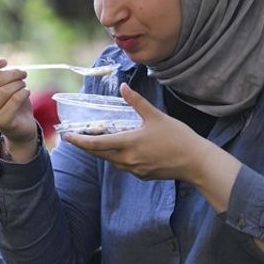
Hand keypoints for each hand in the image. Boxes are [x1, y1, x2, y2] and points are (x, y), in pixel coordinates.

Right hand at [0, 51, 37, 155]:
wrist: (20, 124)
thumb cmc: (8, 99)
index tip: (5, 62)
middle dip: (13, 73)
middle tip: (22, 73)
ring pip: (6, 90)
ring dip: (20, 84)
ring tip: (23, 85)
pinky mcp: (0, 122)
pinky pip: (15, 100)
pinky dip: (24, 93)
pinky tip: (26, 93)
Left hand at [62, 83, 207, 181]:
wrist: (196, 162)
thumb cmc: (178, 137)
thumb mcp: (156, 116)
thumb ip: (136, 102)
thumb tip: (123, 87)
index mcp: (128, 144)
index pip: (95, 144)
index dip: (79, 141)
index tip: (67, 136)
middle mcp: (127, 159)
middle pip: (99, 154)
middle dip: (87, 146)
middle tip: (76, 138)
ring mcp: (134, 169)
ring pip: (111, 161)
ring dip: (103, 152)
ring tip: (98, 141)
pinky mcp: (141, 175)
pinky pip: (124, 166)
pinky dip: (118, 158)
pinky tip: (123, 150)